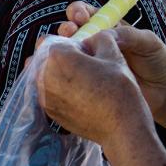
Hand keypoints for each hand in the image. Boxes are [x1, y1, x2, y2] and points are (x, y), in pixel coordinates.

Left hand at [37, 32, 152, 146]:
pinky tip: (79, 96)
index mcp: (58, 56)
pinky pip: (49, 93)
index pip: (61, 41)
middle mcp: (44, 75)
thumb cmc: (119, 89)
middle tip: (85, 67)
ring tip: (82, 81)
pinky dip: (59, 90)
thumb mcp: (113, 54)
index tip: (90, 54)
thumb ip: (100, 37)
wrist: (122, 128)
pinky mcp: (49, 112)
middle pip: (49, 58)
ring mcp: (44, 96)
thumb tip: (92, 38)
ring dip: (59, 74)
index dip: (76, 46)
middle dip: (64, 59)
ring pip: (46, 76)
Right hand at [56, 1, 165, 117]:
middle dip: (66, 28)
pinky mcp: (90, 82)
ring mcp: (92, 64)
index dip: (79, 12)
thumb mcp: (147, 41)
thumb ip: (127, 34)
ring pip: (68, 53)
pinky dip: (63, 70)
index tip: (81, 17)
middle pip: (72, 32)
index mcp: (109, 28)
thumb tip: (103, 35)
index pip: (87, 14)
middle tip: (70, 31)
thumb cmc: (159, 62)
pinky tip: (61, 71)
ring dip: (61, 48)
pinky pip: (73, 74)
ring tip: (63, 51)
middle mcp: (97, 44)